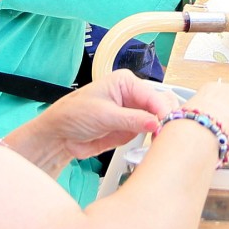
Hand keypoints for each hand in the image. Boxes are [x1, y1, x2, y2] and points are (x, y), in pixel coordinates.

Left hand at [35, 70, 178, 161]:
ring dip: (162, 131)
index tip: (168, 125)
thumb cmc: (74, 114)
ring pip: (158, 120)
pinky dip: (154, 140)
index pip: (153, 96)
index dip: (163, 111)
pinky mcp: (131, 129)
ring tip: (163, 142)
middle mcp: (133, 96)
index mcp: (126, 82)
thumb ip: (131, 120)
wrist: (59, 135)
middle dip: (166, 119)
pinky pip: (149, 134)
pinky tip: (155, 146)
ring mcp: (134, 113)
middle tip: (168, 135)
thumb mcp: (103, 115)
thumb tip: (156, 123)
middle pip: (161, 106)